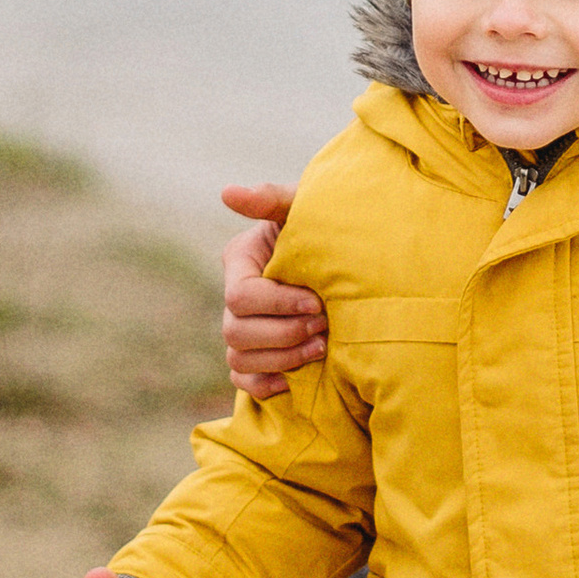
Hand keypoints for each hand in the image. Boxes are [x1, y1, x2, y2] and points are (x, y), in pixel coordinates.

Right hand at [219, 179, 324, 400]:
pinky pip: (244, 383)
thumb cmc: (326, 230)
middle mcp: (233, 299)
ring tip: (322, 347)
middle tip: (324, 325)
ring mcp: (241, 331)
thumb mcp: (304, 209)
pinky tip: (297, 376)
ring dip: (283, 358)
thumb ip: (273, 199)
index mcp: (240, 262)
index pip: (240, 296)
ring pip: (239, 360)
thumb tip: (227, 192)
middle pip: (235, 332)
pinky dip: (267, 385)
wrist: (350, 262)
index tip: (317, 300)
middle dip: (284, 333)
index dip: (278, 304)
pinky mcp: (254, 358)